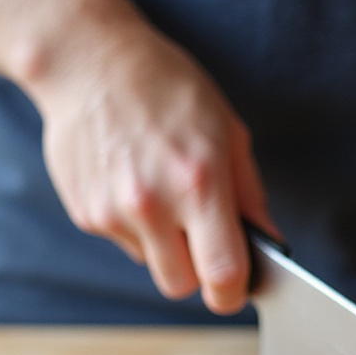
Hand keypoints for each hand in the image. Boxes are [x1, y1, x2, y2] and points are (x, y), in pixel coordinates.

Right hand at [32, 20, 273, 313]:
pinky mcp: (85, 213)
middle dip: (197, 271)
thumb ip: (250, 197)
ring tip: (164, 195)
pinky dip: (135, 226)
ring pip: (151, 265)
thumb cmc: (167, 89)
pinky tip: (133, 183)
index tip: (237, 287)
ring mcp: (112, 212)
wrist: (90, 62)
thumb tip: (269, 245)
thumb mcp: (227, 132)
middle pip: (181, 285)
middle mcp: (152, 204)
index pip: (222, 274)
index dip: (234, 291)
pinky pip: (124, 242)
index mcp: (198, 184)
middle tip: (202, 239)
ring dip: (164, 246)